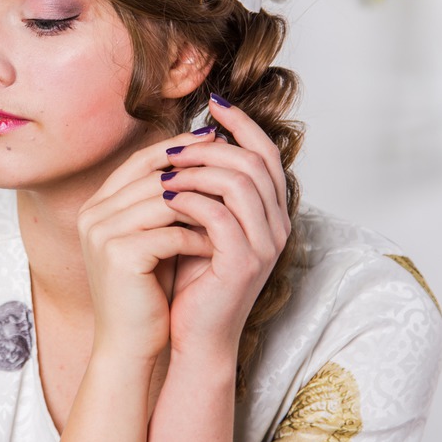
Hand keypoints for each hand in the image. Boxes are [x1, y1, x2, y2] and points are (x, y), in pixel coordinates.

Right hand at [77, 128, 218, 365]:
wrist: (128, 345)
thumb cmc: (145, 292)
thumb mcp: (153, 239)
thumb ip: (163, 203)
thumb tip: (202, 158)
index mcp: (96, 206)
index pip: (141, 162)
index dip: (180, 149)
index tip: (217, 143)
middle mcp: (92, 214)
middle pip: (152, 175)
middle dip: (197, 171)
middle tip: (235, 170)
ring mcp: (102, 233)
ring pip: (163, 201)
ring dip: (202, 205)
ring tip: (233, 208)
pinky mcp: (119, 255)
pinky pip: (170, 234)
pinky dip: (198, 238)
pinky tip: (219, 246)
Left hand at [160, 98, 290, 355]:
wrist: (192, 337)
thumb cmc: (190, 282)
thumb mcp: (198, 225)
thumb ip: (204, 189)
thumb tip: (188, 142)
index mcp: (271, 214)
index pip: (267, 155)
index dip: (243, 125)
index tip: (213, 104)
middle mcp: (277, 227)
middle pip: (256, 162)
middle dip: (214, 146)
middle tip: (176, 144)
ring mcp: (265, 246)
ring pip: (240, 183)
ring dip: (199, 169)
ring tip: (165, 169)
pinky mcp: (243, 263)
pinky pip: (220, 215)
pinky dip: (191, 200)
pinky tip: (165, 197)